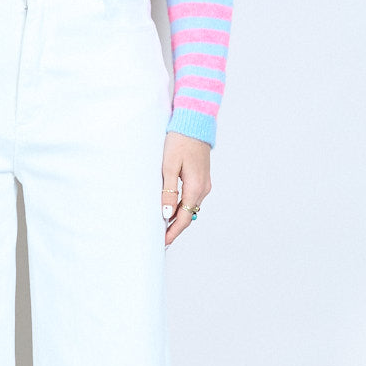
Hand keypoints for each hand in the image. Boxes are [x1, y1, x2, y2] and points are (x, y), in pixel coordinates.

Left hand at [161, 132, 210, 247]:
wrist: (194, 122)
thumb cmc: (179, 141)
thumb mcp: (169, 167)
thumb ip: (168, 192)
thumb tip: (167, 214)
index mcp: (195, 188)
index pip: (184, 219)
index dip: (173, 232)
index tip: (163, 242)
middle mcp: (203, 189)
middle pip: (188, 216)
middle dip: (175, 228)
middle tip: (161, 239)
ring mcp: (204, 184)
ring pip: (190, 208)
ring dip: (178, 217)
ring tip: (162, 226)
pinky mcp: (202, 178)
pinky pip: (192, 198)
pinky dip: (182, 206)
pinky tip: (171, 208)